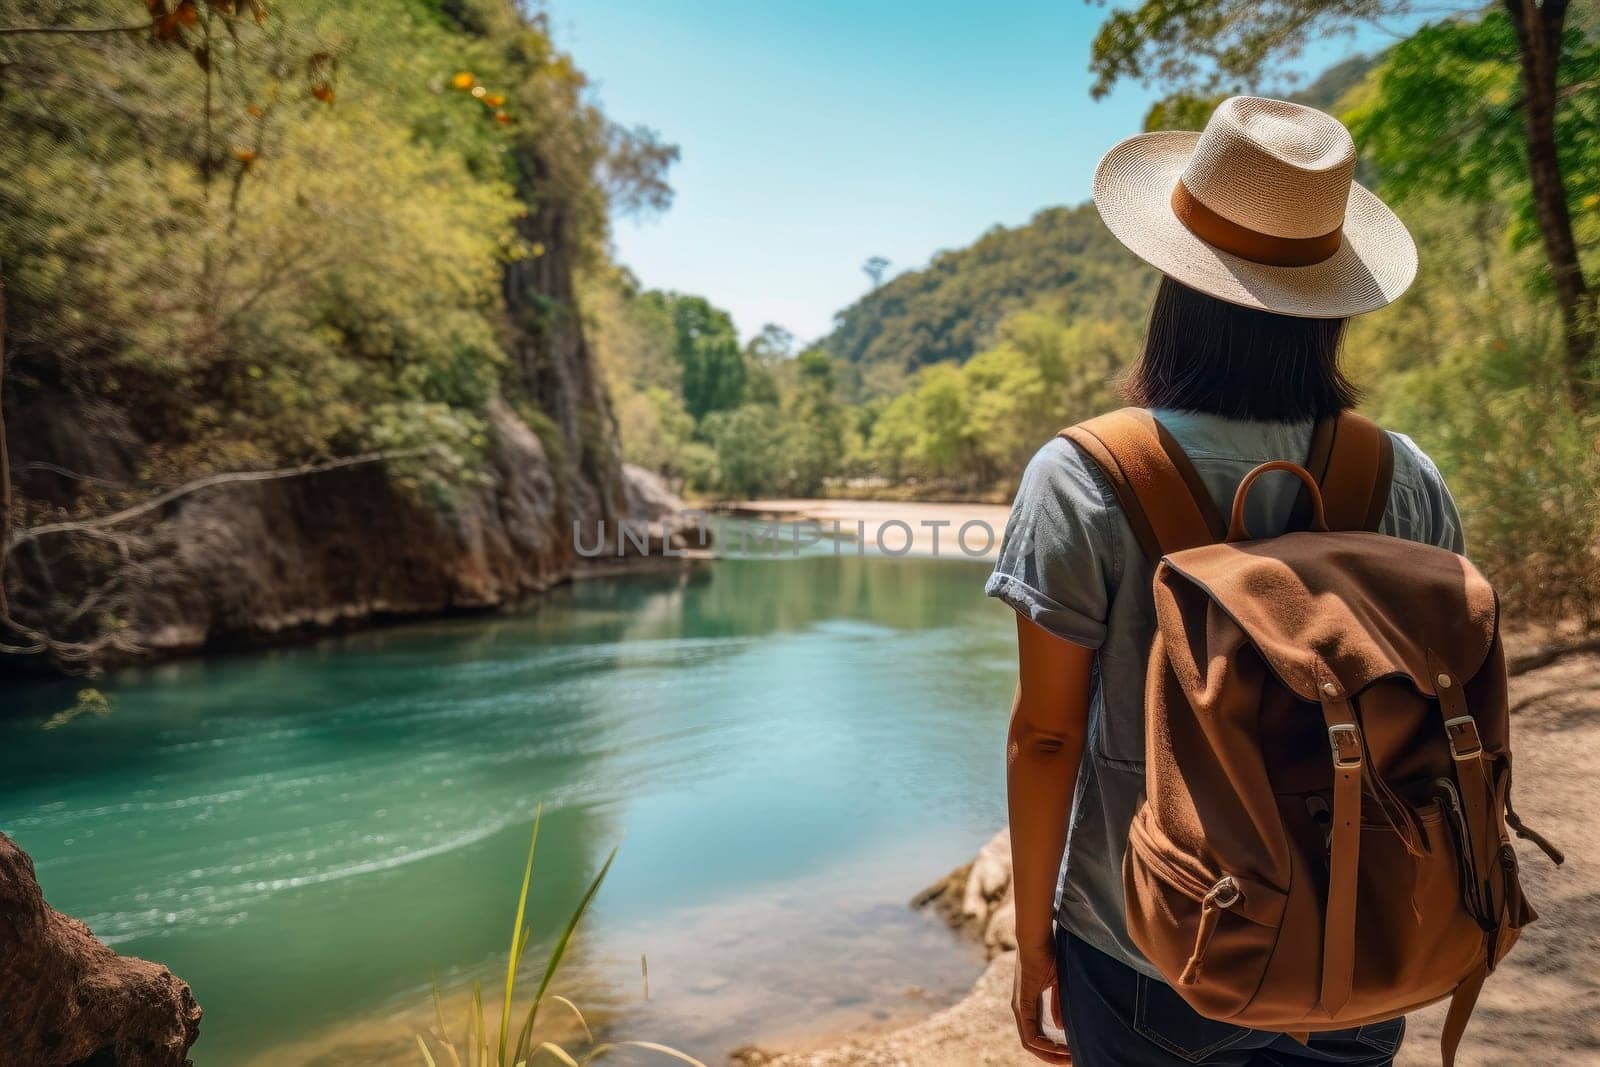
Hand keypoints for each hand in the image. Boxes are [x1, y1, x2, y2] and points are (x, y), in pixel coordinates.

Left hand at [1012, 944, 1071, 1063]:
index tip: (1071, 1051)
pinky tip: (1060, 1048)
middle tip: (1071, 1061)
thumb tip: (1061, 1027)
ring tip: (1069, 1058)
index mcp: (1028, 1003)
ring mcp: (1019, 1008)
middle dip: (1052, 1055)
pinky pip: (1029, 1035)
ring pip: (1030, 1043)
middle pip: (1032, 1043)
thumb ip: (1057, 1005)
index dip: (1052, 1047)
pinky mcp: (1022, 1004)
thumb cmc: (1047, 955)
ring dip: (1050, 1053)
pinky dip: (1044, 1045)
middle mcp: (1020, 1008)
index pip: (1036, 1034)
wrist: (1036, 939)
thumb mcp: (1056, 984)